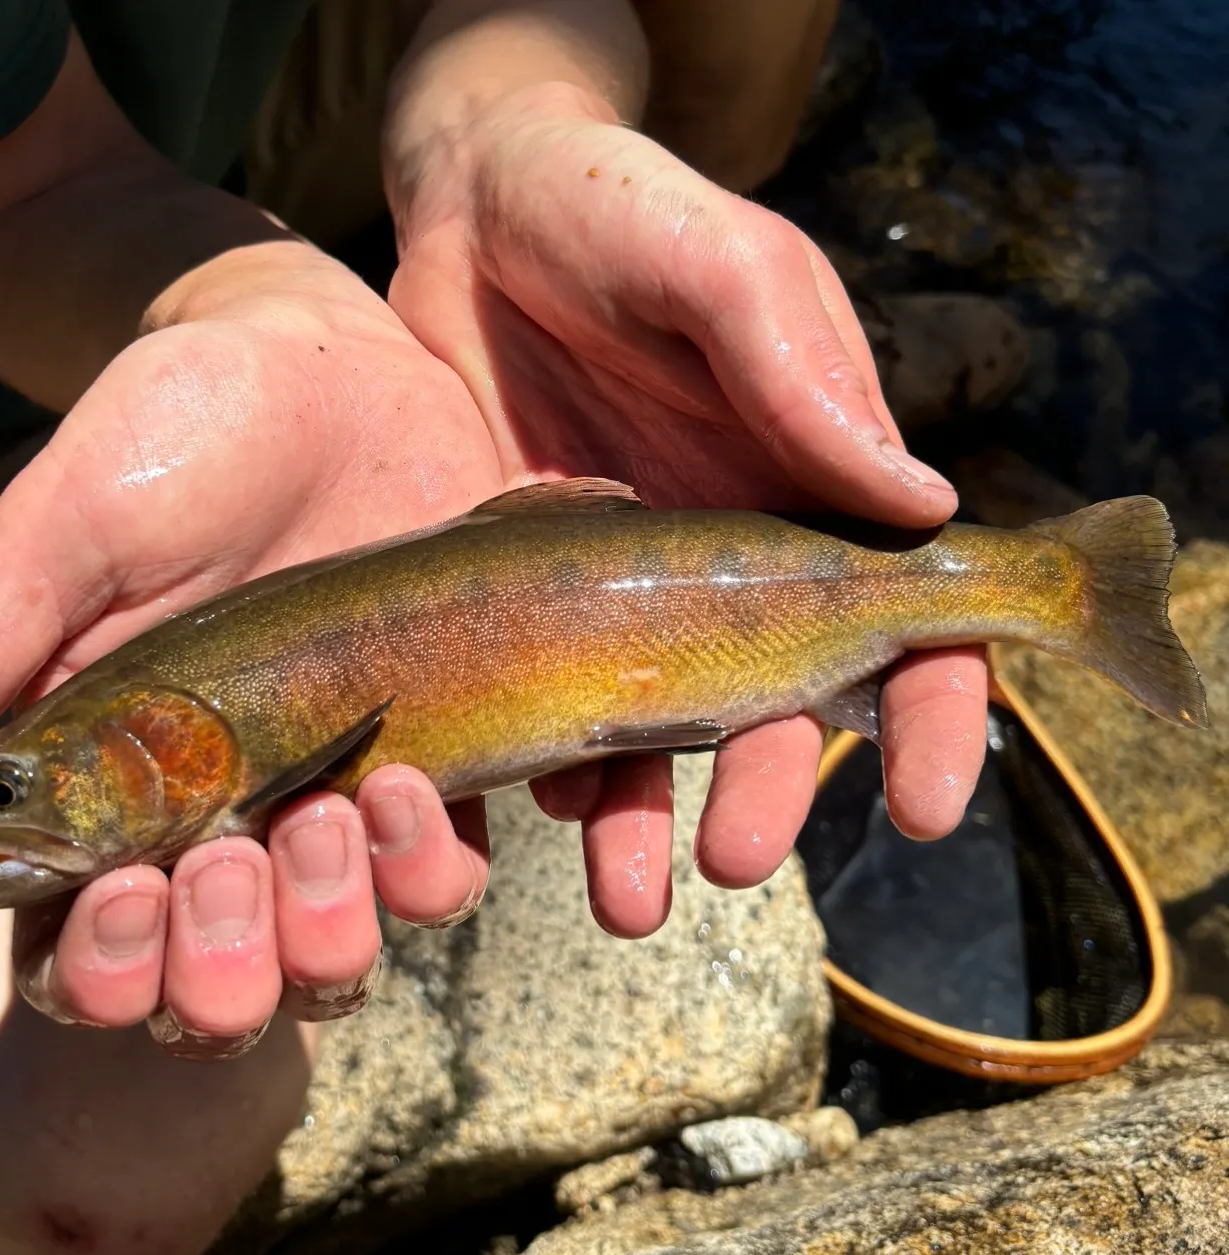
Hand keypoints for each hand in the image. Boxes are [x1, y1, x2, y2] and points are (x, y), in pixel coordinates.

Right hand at [0, 243, 498, 1053]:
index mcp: (102, 797)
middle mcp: (212, 824)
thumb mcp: (57, 543)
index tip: (127, 891)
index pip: (85, 956)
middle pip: (215, 989)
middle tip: (229, 862)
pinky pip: (434, 883)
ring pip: (329, 958)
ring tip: (321, 820)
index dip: (104, 972)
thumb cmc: (168, 442)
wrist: (323, 367)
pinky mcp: (422, 767)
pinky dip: (423, 871)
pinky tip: (401, 782)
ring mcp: (323, 805)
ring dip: (325, 930)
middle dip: (225, 966)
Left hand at [387, 84, 988, 936]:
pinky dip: (546, 775)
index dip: (931, 716)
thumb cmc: (614, 209)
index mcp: (808, 492)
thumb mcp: (716, 266)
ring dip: (651, 828)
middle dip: (771, 794)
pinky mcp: (526, 607)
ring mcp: (623, 598)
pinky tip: (531, 809)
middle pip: (779, 710)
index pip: (907, 623)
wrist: (467, 213)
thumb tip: (924, 507)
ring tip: (627, 900)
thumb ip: (801, 371)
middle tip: (740, 858)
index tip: (928, 801)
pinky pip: (545, 711)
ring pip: (661, 740)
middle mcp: (728, 564)